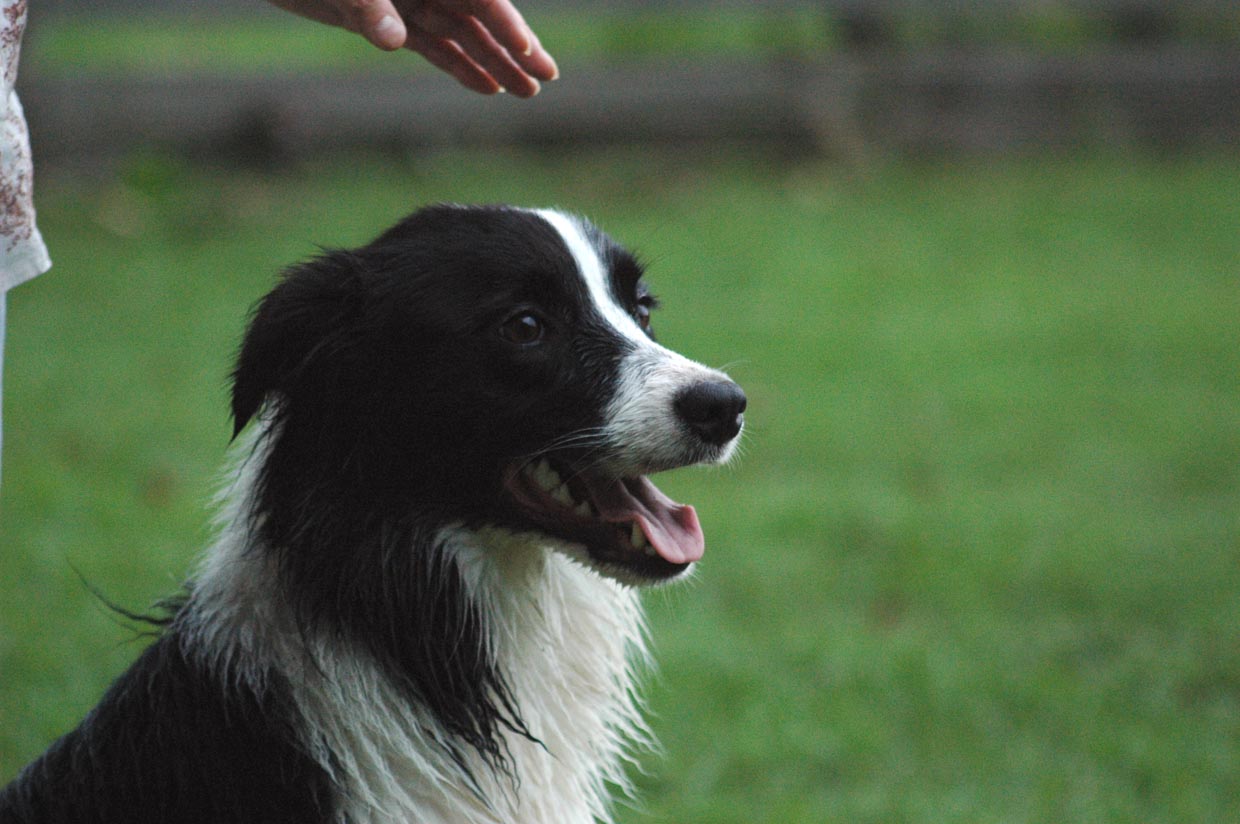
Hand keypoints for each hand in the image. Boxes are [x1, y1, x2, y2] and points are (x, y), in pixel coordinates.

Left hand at [266, 0, 558, 96]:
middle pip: (478, 17)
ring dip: (492, 63)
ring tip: (524, 92)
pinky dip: (459, 66)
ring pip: (460, 36)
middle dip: (513, 47)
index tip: (530, 54)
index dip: (507, 24)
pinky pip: (434, 47)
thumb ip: (368, 8)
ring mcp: (407, 1)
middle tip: (545, 79)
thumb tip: (393, 39)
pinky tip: (486, 87)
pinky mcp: (388, 20)